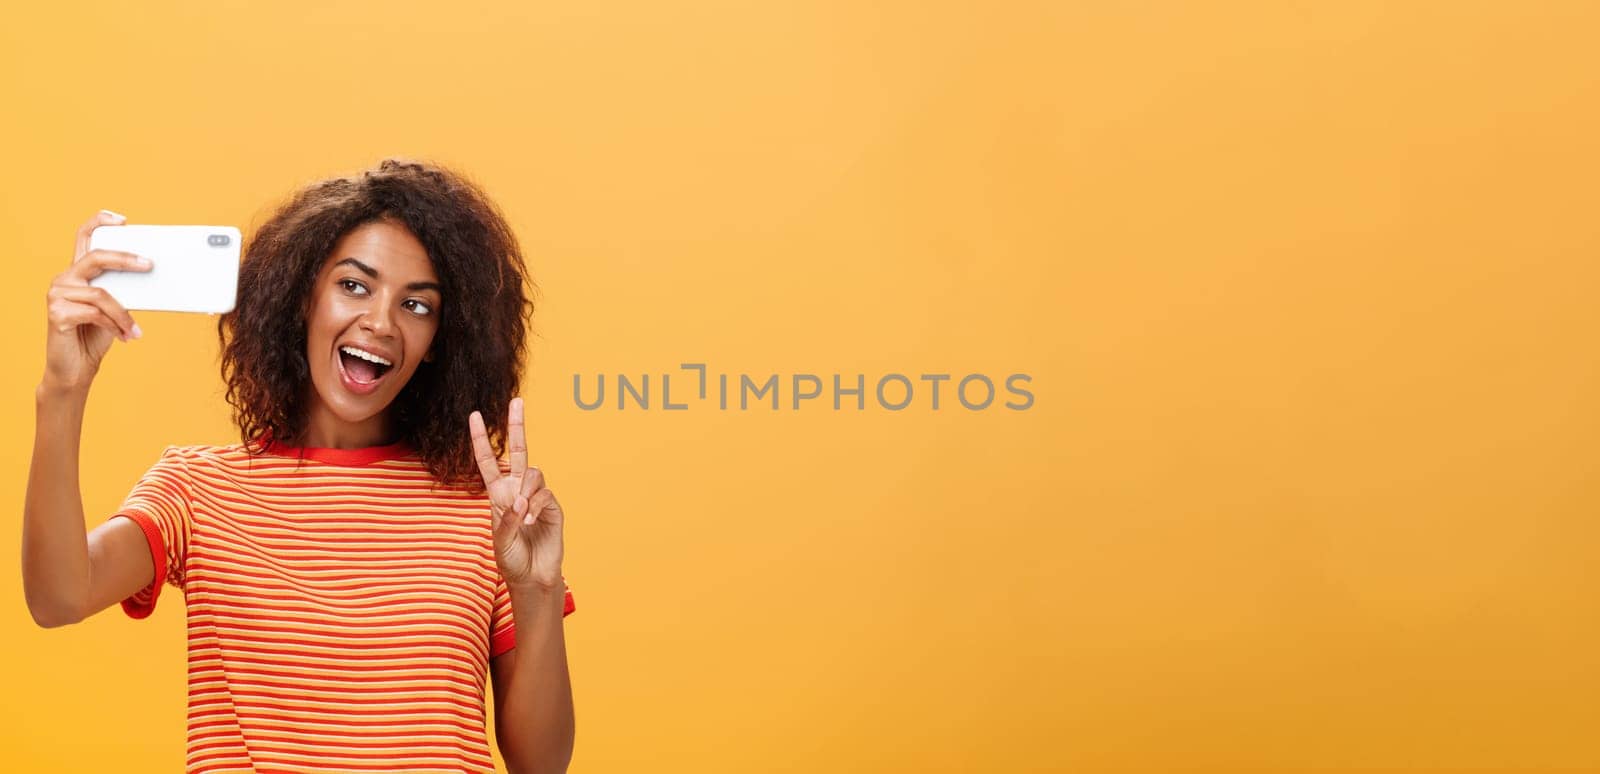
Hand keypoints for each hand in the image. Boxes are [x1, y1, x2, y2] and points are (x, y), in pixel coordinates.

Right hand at [42, 210, 149, 391]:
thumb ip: (124, 290)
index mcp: (78, 272)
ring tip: (136, 331)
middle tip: (150, 264)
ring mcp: (57, 295)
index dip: (100, 223)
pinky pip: (95, 313)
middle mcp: (64, 279)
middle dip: (126, 259)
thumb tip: (152, 275)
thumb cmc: (97, 335)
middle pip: (96, 257)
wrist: (76, 369)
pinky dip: (115, 325)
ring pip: (101, 294)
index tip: (122, 220)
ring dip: (124, 315)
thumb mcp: (115, 308)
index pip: (84, 237)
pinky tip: (125, 336)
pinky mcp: (56, 314)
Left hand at [470, 397, 563, 590]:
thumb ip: (506, 520)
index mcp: (498, 495)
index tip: (473, 416)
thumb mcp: (498, 541)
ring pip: (534, 473)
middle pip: (519, 451)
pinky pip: (545, 494)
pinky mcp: (552, 506)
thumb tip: (521, 500)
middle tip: (517, 401)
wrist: (532, 577)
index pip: (487, 462)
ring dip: (527, 491)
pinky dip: (536, 505)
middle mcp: (517, 490)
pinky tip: (531, 520)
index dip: (479, 440)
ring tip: (523, 516)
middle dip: (517, 425)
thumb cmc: (511, 560)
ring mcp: (536, 497)